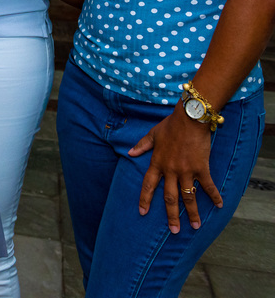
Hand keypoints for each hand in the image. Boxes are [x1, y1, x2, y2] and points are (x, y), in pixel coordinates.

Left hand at [129, 110, 222, 232]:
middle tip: (174, 230)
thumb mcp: (153, 134)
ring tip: (194, 226)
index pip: (148, 185)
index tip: (142, 212)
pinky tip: (220, 206)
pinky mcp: (201, 168)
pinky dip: (214, 196)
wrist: (189, 119)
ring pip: (188, 197)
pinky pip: (208, 186)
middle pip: (169, 197)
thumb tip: (130, 152)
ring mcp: (186, 171)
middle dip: (171, 216)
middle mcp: (170, 170)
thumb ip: (142, 145)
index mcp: (157, 163)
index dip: (145, 199)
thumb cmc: (171, 125)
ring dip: (192, 213)